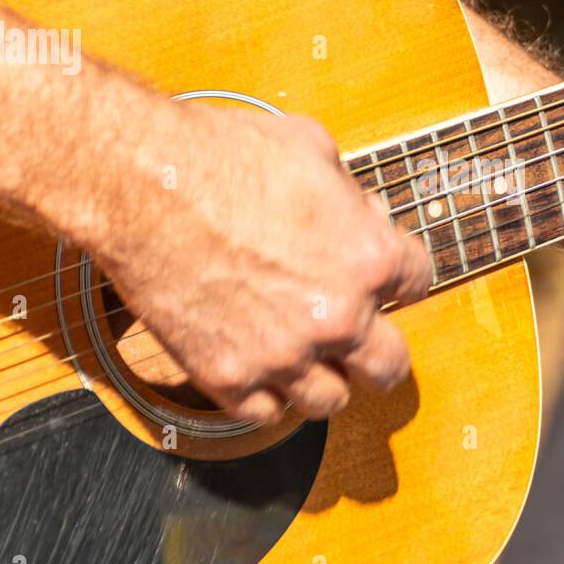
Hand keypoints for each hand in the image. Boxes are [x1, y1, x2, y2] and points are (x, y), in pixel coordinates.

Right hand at [89, 105, 431, 423]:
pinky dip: (266, 396)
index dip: (400, 276)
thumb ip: (350, 197)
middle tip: (362, 340)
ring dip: (324, 378)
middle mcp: (336, 315)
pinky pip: (266, 414)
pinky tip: (259, 369)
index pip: (419, 283)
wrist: (144, 184)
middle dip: (378, 349)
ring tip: (307, 357)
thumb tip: (363, 216)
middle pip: (389, 366)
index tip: (385, 278)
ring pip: (331, 400)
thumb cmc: (222, 154)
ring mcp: (283, 354)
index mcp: (368, 257)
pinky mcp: (228, 377)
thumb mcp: (313, 149)